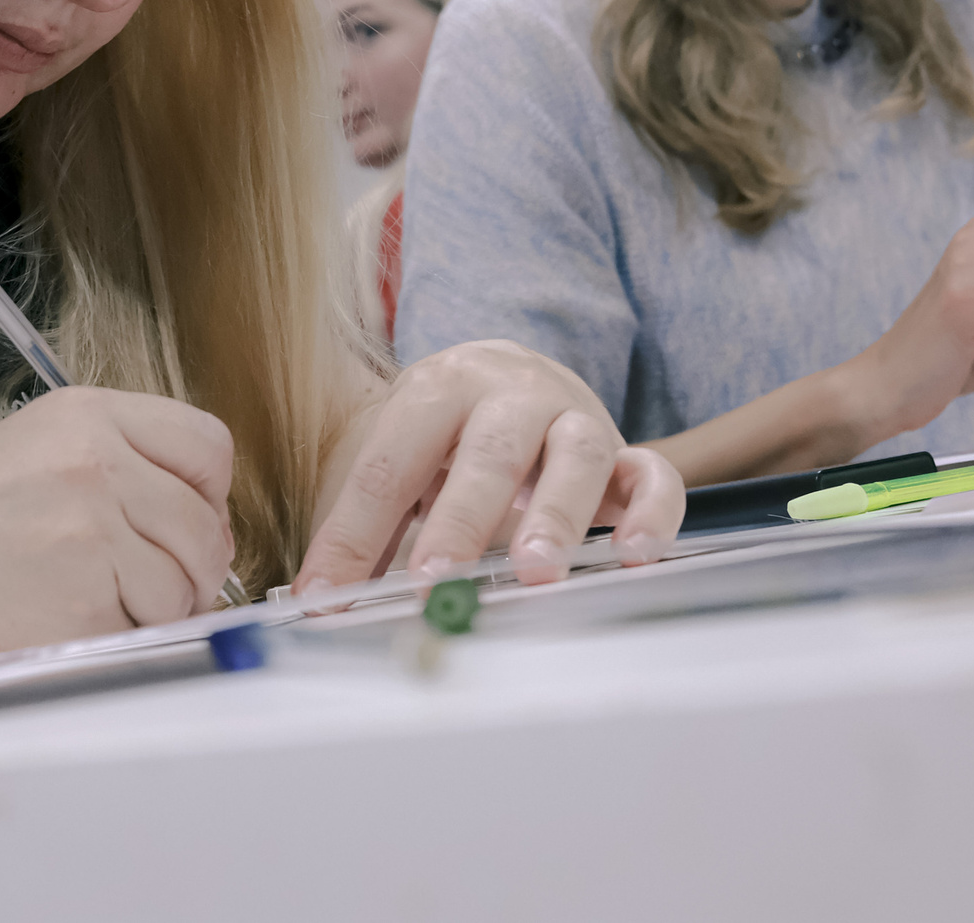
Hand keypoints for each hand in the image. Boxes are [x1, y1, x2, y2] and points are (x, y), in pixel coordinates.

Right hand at [0, 387, 234, 655]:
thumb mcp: (30, 449)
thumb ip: (120, 464)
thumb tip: (202, 522)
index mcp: (85, 415)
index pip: (208, 446)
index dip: (207, 496)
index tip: (182, 524)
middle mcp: (95, 464)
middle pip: (205, 527)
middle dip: (187, 570)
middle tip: (138, 586)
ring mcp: (91, 534)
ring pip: (184, 587)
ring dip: (153, 612)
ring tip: (84, 603)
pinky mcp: (82, 606)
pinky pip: (145, 634)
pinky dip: (117, 644)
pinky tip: (61, 627)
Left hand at [293, 340, 684, 592]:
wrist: (515, 375)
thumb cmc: (448, 433)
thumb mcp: (402, 459)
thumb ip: (367, 527)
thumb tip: (321, 598)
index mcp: (439, 388)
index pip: (391, 463)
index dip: (356, 530)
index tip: (330, 593)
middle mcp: (511, 392)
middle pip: (489, 450)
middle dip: (461, 519)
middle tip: (438, 579)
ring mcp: (574, 416)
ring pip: (577, 454)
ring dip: (556, 515)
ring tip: (535, 573)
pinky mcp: (626, 450)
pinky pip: (652, 474)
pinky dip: (651, 514)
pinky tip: (632, 557)